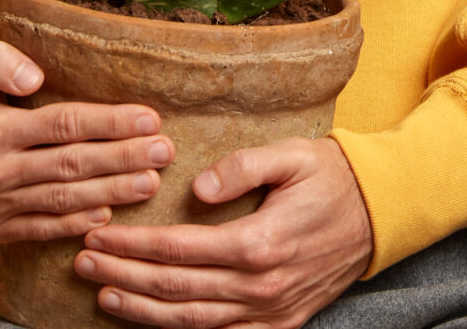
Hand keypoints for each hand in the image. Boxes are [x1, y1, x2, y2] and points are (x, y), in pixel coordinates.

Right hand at [0, 39, 170, 243]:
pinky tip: (109, 214)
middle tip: (164, 151)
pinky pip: (42, 228)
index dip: (110, 124)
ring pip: (63, 200)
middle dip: (123, 159)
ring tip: (151, 182)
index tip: (150, 118)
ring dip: (111, 192)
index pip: (64, 126)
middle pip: (71, 165)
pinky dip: (76, 224)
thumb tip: (33, 76)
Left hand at [74, 136, 374, 327]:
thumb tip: (197, 188)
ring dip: (141, 309)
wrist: (381, 212)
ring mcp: (270, 311)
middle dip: (123, 274)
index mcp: (260, 241)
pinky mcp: (279, 324)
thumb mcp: (293, 155)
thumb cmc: (332, 177)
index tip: (100, 233)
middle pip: (174, 288)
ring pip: (190, 321)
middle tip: (84, 261)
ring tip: (104, 294)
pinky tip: (153, 319)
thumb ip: (243, 165)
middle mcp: (261, 285)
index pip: (178, 248)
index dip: (133, 244)